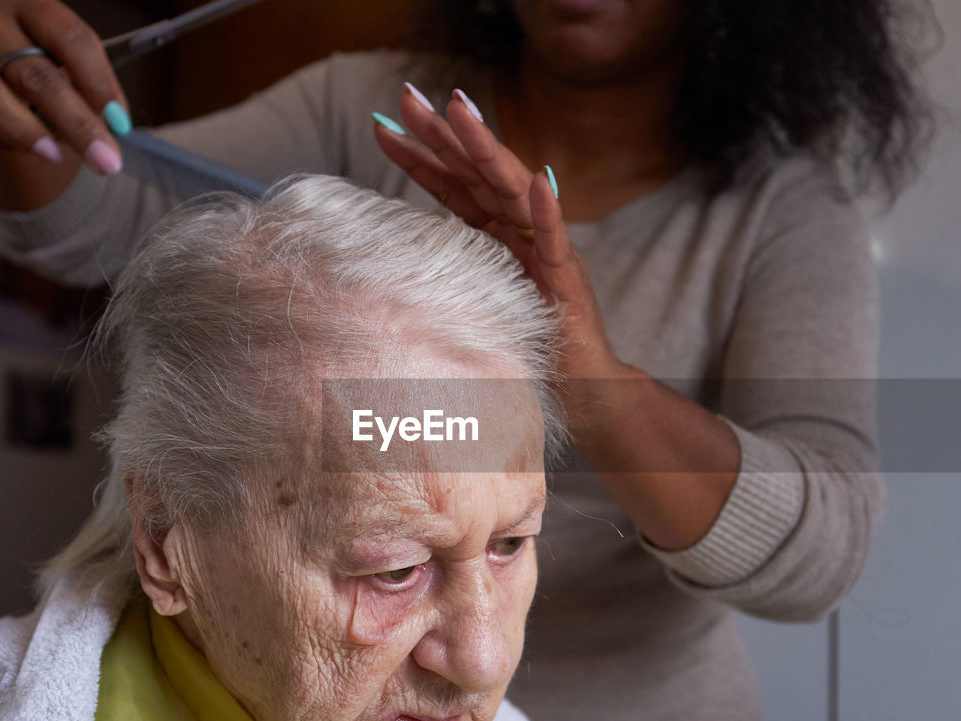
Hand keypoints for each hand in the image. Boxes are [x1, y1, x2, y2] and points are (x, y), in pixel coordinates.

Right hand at [0, 0, 125, 174]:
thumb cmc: (32, 47)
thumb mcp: (60, 48)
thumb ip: (84, 79)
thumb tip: (113, 126)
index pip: (72, 40)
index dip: (100, 84)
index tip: (121, 124)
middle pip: (37, 75)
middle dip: (77, 125)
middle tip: (105, 160)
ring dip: (27, 132)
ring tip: (56, 157)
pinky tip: (24, 147)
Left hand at [373, 85, 627, 393]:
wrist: (579, 385)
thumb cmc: (523, 342)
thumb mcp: (472, 299)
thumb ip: (446, 270)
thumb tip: (390, 253)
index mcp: (494, 233)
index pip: (452, 185)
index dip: (419, 154)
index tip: (382, 124)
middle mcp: (519, 230)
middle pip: (477, 172)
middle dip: (444, 132)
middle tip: (409, 95)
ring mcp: (544, 250)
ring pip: (513, 190)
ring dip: (488, 149)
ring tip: (462, 113)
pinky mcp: (567, 280)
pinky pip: (556, 241)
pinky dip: (548, 212)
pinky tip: (538, 183)